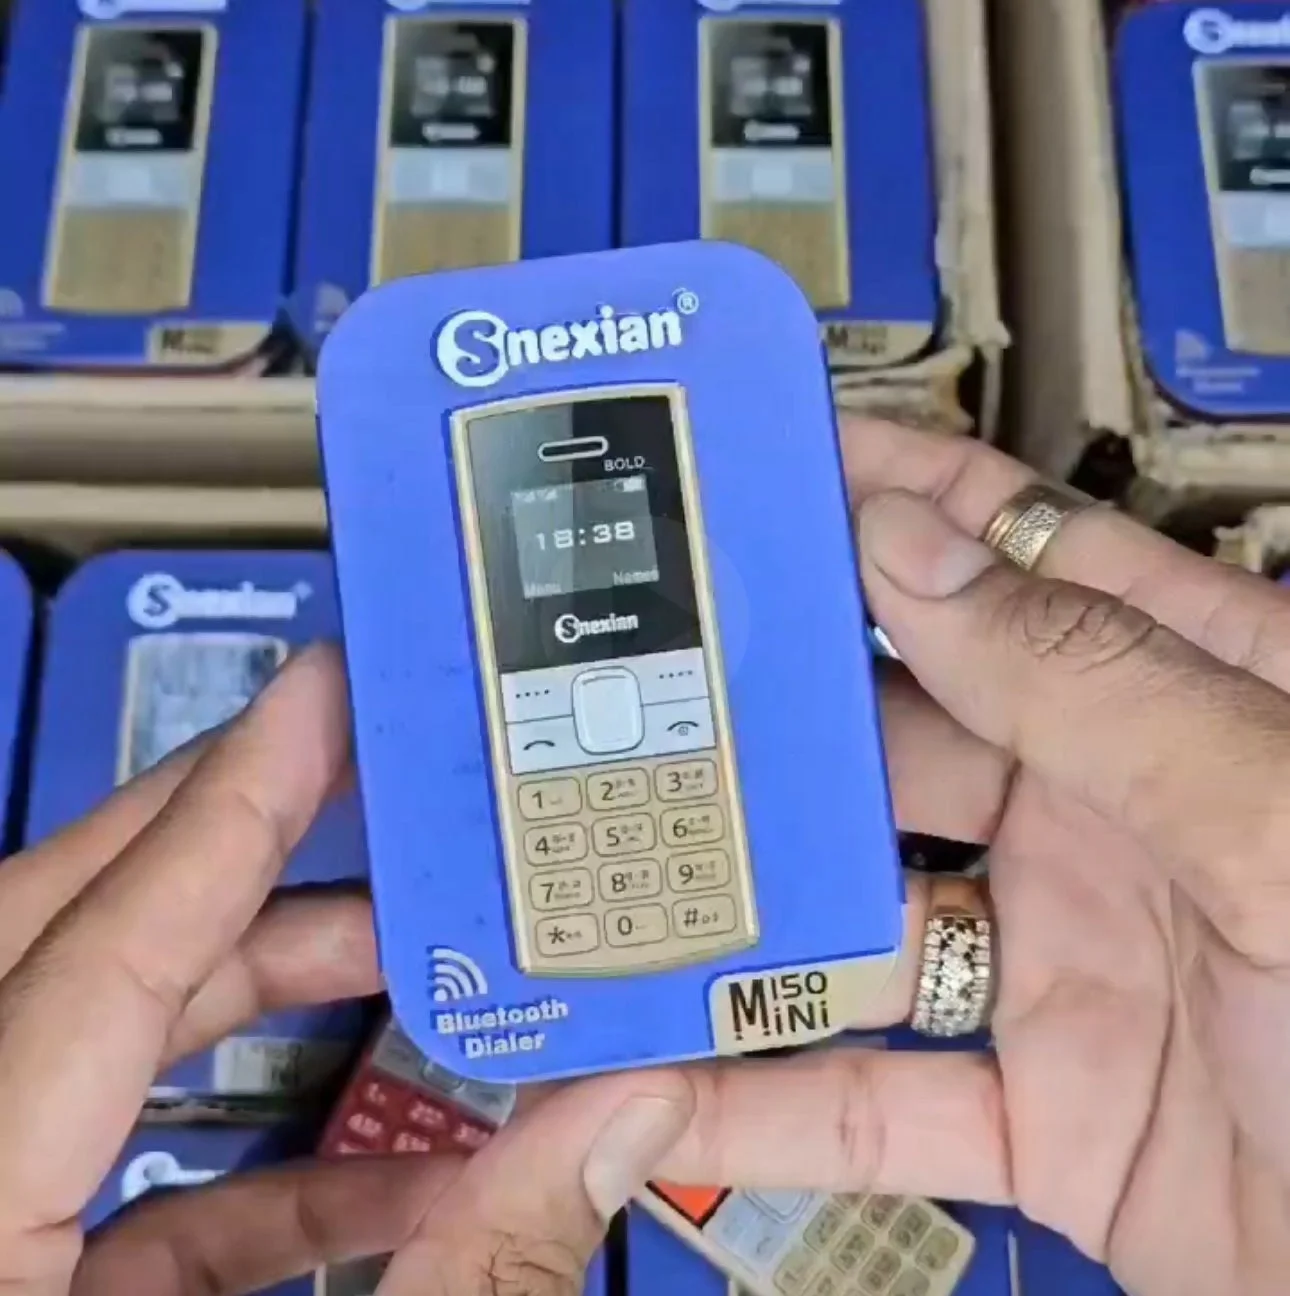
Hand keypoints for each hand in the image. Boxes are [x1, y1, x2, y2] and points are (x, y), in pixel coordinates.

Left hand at [0, 644, 694, 1295]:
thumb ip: (475, 1269)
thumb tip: (622, 1121)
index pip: (98, 957)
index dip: (226, 806)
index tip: (314, 694)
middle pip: (60, 951)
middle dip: (225, 846)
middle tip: (357, 770)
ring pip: (90, 1051)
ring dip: (256, 989)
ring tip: (403, 946)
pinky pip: (126, 1194)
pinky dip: (264, 1164)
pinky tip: (399, 1170)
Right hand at [645, 422, 1289, 1295]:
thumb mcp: (1276, 824)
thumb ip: (1096, 685)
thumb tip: (915, 553)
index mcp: (1199, 711)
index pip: (1027, 557)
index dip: (898, 497)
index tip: (771, 464)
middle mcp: (1118, 823)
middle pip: (903, 736)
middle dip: (778, 714)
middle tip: (646, 685)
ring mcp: (1069, 969)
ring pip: (860, 919)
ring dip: (749, 911)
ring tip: (632, 879)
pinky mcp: (1038, 1118)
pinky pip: (874, 1102)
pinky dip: (766, 1106)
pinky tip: (672, 1083)